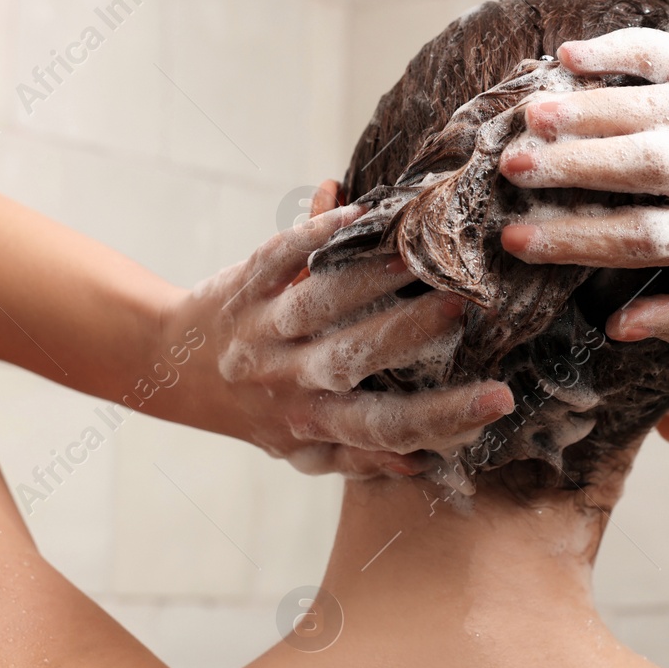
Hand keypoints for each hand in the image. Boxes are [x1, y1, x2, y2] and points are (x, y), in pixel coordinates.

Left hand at [172, 181, 514, 476]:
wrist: (169, 370)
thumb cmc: (257, 412)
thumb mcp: (301, 447)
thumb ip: (358, 456)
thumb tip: (423, 460)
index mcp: (310, 425)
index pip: (385, 427)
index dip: (443, 419)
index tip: (500, 400)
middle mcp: (285, 381)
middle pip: (351, 361)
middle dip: (407, 335)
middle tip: (462, 308)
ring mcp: (260, 331)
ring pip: (316, 305)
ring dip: (366, 279)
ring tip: (416, 256)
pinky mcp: (241, 286)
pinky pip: (276, 257)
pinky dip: (310, 233)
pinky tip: (348, 207)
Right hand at [497, 27, 668, 344]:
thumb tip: (618, 328)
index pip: (644, 239)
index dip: (577, 240)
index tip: (518, 240)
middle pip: (645, 166)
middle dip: (574, 165)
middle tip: (512, 167)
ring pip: (655, 107)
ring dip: (588, 108)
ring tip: (530, 116)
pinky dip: (621, 50)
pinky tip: (570, 55)